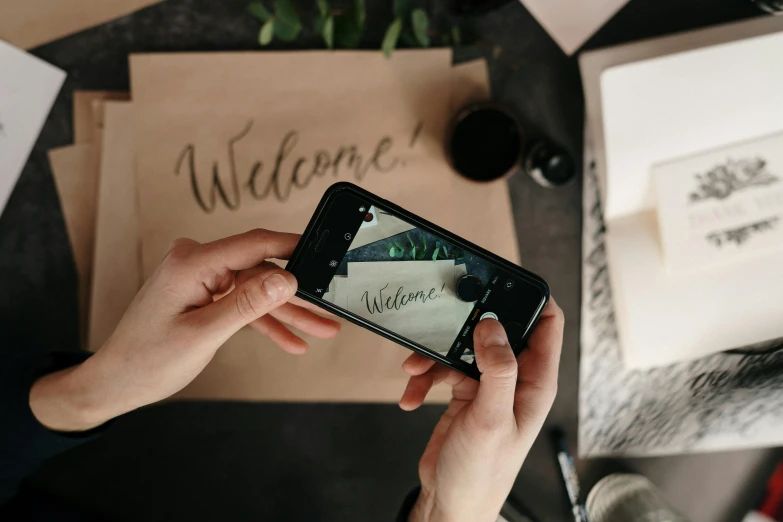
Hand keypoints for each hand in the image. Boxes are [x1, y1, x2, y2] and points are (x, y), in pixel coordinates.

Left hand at [30, 229, 339, 431]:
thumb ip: (247, 304)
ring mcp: (199, 277)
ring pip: (255, 290)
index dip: (293, 248)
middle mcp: (196, 262)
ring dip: (285, 312)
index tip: (325, 254)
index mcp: (192, 263)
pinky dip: (263, 321)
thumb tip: (285, 279)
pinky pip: (242, 302)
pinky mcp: (202, 292)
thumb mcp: (204, 334)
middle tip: (328, 313)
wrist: (116, 381)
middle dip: (295, 297)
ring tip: (320, 330)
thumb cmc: (148, 360)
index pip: (254, 244)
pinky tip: (291, 339)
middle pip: (260, 272)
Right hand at [400, 299, 563, 521]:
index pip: (546, 323)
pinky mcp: (464, 392)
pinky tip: (412, 396)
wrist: (451, 501)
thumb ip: (496, 370)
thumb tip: (492, 326)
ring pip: (463, 346)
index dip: (530, 296)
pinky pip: (442, 368)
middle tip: (446, 319)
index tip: (501, 281)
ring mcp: (488, 384)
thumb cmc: (482, 473)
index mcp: (536, 381)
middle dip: (468, 322)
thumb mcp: (491, 418)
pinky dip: (424, 377)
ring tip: (416, 369)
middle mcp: (515, 378)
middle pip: (497, 327)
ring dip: (436, 354)